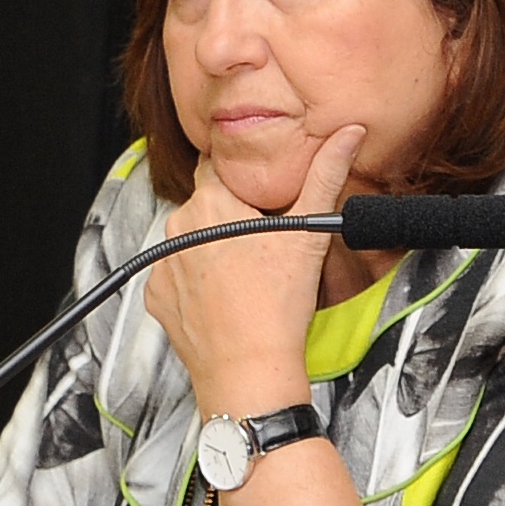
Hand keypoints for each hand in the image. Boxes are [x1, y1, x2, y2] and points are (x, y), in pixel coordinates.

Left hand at [145, 127, 364, 410]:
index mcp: (210, 201)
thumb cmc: (278, 306)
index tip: (261, 201)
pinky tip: (222, 296)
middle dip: (229, 216)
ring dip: (210, 247)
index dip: (244, 182)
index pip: (219, 168)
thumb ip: (326, 175)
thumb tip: (349, 132)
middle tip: (261, 243)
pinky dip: (194, 281)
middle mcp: (176, 226)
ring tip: (243, 274)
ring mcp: (161, 263)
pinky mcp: (155, 295)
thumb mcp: (308, 233)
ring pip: (189, 239)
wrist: (249, 372)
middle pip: (206, 205)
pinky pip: (174, 274)